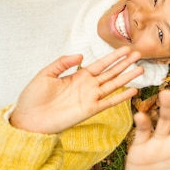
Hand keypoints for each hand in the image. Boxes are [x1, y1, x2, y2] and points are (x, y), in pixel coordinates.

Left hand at [11, 47, 143, 133]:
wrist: (28, 120)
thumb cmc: (33, 98)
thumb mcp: (45, 74)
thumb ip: (62, 63)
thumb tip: (81, 55)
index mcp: (78, 76)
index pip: (101, 64)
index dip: (114, 56)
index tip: (126, 49)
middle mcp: (88, 86)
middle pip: (111, 72)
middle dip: (125, 63)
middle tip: (139, 54)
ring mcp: (91, 98)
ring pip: (114, 85)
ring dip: (127, 77)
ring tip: (140, 69)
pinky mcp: (90, 110)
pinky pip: (109, 102)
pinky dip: (121, 97)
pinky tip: (133, 91)